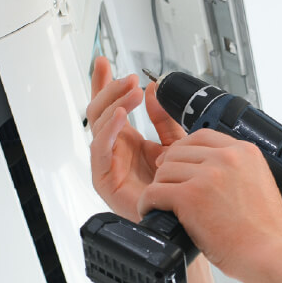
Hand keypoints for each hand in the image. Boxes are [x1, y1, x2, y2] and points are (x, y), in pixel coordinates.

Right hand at [86, 57, 184, 221]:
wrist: (184, 221)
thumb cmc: (178, 188)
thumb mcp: (174, 143)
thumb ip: (163, 118)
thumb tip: (153, 89)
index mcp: (126, 140)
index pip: (110, 106)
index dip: (105, 83)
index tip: (104, 61)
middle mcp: (113, 150)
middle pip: (99, 111)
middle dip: (110, 89)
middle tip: (129, 78)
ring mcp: (106, 164)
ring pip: (97, 126)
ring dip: (113, 104)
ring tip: (130, 91)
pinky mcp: (104, 181)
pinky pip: (99, 151)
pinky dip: (108, 130)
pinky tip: (120, 116)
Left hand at [137, 128, 281, 276]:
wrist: (272, 254)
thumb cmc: (266, 230)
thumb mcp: (257, 183)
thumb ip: (235, 170)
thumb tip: (206, 170)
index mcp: (244, 151)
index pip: (201, 136)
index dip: (183, 150)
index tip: (176, 163)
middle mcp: (226, 157)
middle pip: (178, 151)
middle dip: (168, 170)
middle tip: (166, 187)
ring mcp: (208, 175)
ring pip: (164, 171)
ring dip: (159, 188)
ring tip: (161, 204)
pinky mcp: (190, 196)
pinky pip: (154, 192)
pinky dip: (148, 203)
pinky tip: (152, 212)